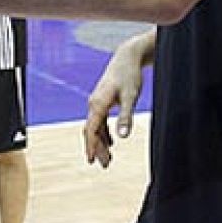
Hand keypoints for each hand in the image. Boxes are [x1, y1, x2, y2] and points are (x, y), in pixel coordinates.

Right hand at [84, 42, 146, 168]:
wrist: (127, 57)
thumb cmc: (129, 76)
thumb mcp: (130, 97)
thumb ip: (125, 117)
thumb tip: (123, 136)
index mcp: (97, 104)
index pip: (91, 130)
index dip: (91, 146)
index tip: (92, 160)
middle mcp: (93, 104)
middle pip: (92, 131)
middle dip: (97, 148)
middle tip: (105, 165)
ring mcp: (97, 102)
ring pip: (95, 127)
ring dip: (101, 142)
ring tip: (108, 159)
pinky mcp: (103, 101)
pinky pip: (100, 121)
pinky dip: (103, 133)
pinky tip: (111, 143)